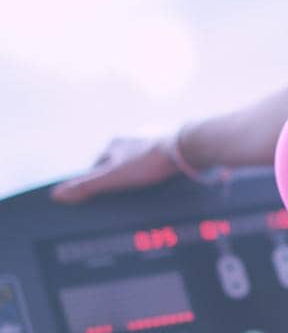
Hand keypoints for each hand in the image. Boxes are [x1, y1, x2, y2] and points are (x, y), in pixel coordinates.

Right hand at [49, 135, 181, 202]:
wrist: (185, 149)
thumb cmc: (148, 163)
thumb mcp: (113, 178)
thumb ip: (87, 186)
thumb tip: (56, 195)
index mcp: (114, 143)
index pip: (98, 163)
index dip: (97, 179)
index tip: (99, 194)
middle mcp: (132, 136)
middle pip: (119, 160)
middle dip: (119, 175)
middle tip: (122, 194)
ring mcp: (152, 138)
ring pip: (139, 158)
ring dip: (139, 171)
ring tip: (142, 189)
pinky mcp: (171, 143)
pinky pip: (160, 158)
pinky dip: (158, 168)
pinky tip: (162, 179)